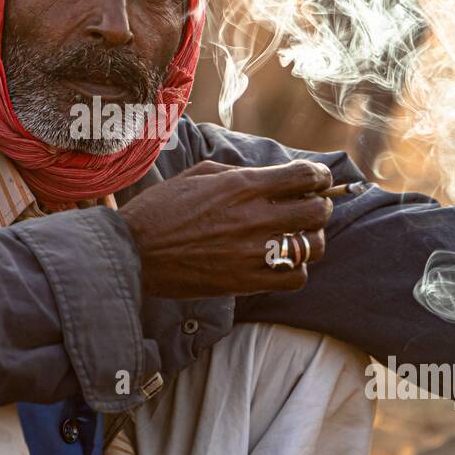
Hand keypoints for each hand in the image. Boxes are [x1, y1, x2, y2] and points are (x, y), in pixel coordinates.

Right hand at [116, 159, 333, 298]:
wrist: (133, 251)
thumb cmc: (160, 209)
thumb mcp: (196, 175)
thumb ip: (235, 173)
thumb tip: (265, 177)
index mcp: (241, 185)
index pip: (305, 176)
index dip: (321, 176)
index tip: (319, 180)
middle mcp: (253, 216)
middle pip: (317, 211)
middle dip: (320, 207)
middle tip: (311, 209)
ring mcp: (251, 251)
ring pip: (313, 246)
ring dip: (312, 240)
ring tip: (299, 238)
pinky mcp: (245, 281)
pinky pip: (295, 278)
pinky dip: (296, 270)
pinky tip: (282, 264)